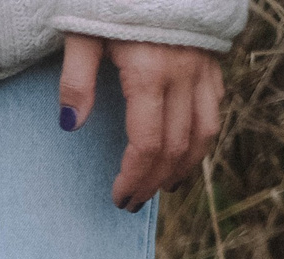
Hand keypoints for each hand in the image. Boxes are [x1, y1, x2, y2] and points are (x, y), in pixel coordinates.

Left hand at [59, 36, 223, 211]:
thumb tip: (68, 126)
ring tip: (165, 187)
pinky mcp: (212, 57)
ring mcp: (203, 65)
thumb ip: (75, 79)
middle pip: (177, 144)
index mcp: (149, 71)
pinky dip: (202, 135)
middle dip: (155, 180)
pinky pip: (214, 105)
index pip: (148, 142)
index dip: (134, 176)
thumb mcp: (82, 31)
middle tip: (134, 202)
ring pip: (205, 129)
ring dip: (186, 165)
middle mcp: (183, 72)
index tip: (118, 197)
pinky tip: (187, 150)